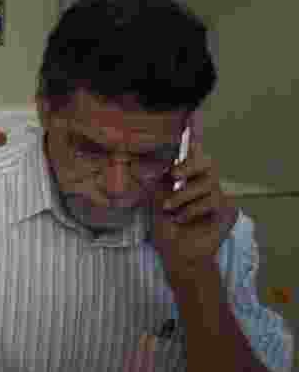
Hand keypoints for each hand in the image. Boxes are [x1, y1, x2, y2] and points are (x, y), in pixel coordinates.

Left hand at [152, 136, 238, 279]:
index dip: (194, 134)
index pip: (192, 152)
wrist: (178, 256)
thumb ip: (154, 183)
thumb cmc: (165, 230)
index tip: (192, 116)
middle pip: (207, 161)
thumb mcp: (154, 203)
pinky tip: (183, 219)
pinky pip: (212, 200)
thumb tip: (144, 164)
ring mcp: (218, 195)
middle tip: (174, 175)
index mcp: (186, 178)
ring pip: (207, 183)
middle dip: (189, 165)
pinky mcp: (227, 209)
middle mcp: (204, 183)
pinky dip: (194, 210)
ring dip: (184, 195)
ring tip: (171, 209)